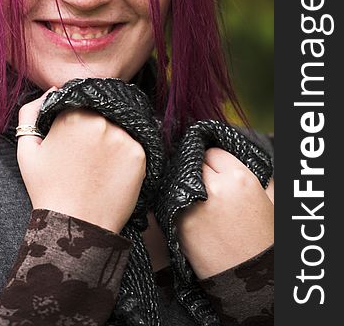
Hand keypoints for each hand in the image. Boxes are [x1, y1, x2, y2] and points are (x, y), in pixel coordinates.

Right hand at [17, 90, 146, 232]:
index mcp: (73, 114)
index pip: (80, 103)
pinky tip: (112, 174)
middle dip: (95, 128)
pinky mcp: (139, 154)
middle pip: (101, 114)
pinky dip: (124, 156)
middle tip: (88, 156)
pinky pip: (133, 145)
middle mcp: (100, 120)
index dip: (76, 122)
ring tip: (100, 166)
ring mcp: (122, 137)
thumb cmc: (47, 190)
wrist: (75, 228)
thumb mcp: (26, 150)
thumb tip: (52, 90)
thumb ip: (31, 112)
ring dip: (111, 140)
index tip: (75, 141)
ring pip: (118, 128)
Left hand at [175, 148, 273, 279]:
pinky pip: (171, 199)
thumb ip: (241, 173)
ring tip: (197, 199)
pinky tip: (190, 212)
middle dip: (199, 171)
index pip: (213, 152)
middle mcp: (215, 189)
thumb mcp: (263, 197)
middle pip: (194, 163)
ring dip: (185, 185)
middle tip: (206, 187)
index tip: (216, 171)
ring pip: (179, 178)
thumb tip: (220, 155)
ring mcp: (193, 206)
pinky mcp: (179, 223)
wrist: (251, 281)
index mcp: (240, 179)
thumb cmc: (261, 238)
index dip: (215, 162)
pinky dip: (177, 202)